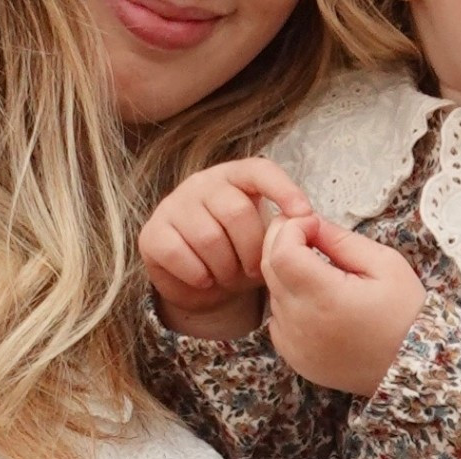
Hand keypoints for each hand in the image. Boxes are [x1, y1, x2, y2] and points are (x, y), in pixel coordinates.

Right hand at [140, 159, 312, 338]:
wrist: (201, 285)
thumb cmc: (238, 258)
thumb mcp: (265, 244)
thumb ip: (281, 232)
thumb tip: (307, 224)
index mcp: (234, 179)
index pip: (260, 170)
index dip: (283, 190)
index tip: (304, 215)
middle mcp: (202, 183)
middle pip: (237, 212)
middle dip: (251, 252)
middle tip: (251, 271)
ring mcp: (174, 205)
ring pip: (209, 237)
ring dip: (225, 269)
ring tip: (227, 277)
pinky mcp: (153, 233)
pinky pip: (180, 254)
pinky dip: (198, 276)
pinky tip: (204, 280)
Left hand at [262, 214, 426, 395]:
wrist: (411, 368)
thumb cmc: (405, 315)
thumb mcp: (385, 264)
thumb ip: (341, 240)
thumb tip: (310, 222)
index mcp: (326, 298)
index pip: (281, 250)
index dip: (292, 228)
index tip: (313, 224)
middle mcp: (303, 324)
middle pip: (269, 267)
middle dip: (284, 242)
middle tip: (309, 238)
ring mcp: (295, 345)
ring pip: (272, 291)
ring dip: (287, 274)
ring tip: (318, 272)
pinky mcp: (295, 358)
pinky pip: (277, 319)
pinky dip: (288, 303)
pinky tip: (314, 302)